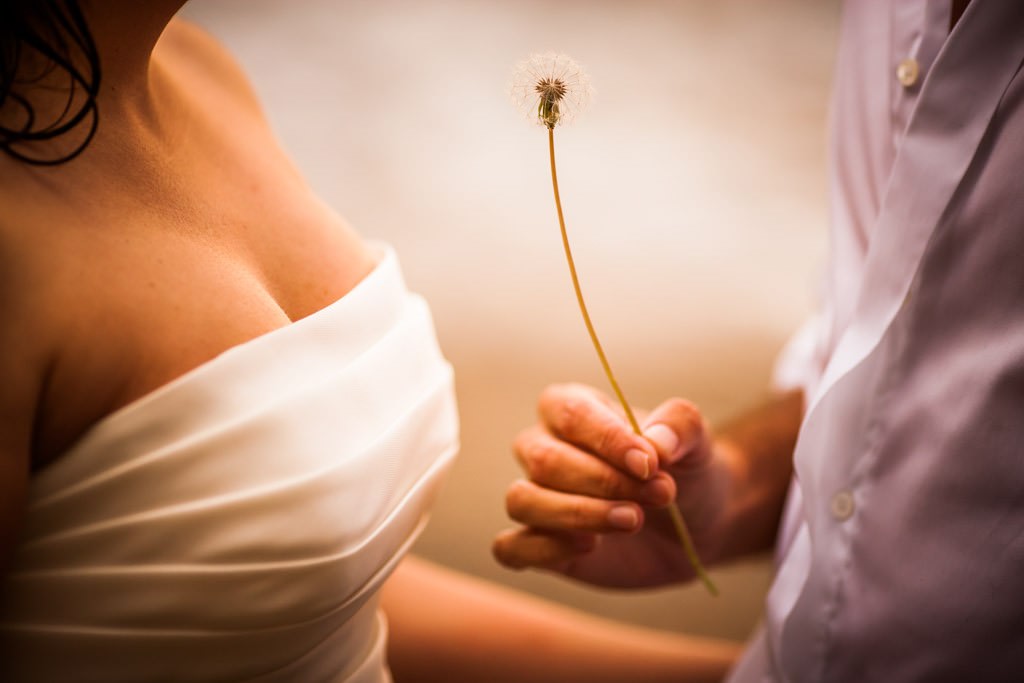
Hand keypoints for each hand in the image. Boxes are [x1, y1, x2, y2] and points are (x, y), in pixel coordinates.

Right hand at [492, 383, 733, 587]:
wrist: (696, 524)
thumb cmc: (685, 470)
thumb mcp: (696, 441)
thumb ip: (680, 426)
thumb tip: (654, 442)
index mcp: (571, 409)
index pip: (569, 414)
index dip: (606, 438)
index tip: (649, 463)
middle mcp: (543, 449)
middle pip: (546, 460)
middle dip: (604, 482)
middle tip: (659, 494)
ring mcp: (538, 497)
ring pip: (522, 500)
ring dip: (577, 513)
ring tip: (632, 520)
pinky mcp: (538, 543)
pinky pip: (510, 548)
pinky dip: (543, 549)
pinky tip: (589, 547)